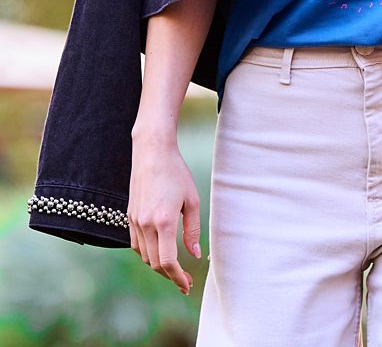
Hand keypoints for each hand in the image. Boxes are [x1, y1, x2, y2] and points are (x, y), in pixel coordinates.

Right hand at [128, 134, 200, 294]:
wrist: (152, 154)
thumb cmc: (176, 174)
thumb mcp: (192, 200)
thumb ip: (192, 230)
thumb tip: (195, 255)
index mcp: (163, 222)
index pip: (167, 261)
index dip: (178, 277)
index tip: (187, 285)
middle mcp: (145, 225)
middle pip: (155, 263)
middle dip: (170, 276)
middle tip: (185, 281)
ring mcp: (134, 222)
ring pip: (144, 256)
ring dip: (158, 267)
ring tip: (174, 270)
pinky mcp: (129, 217)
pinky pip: (136, 245)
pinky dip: (147, 254)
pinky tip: (159, 253)